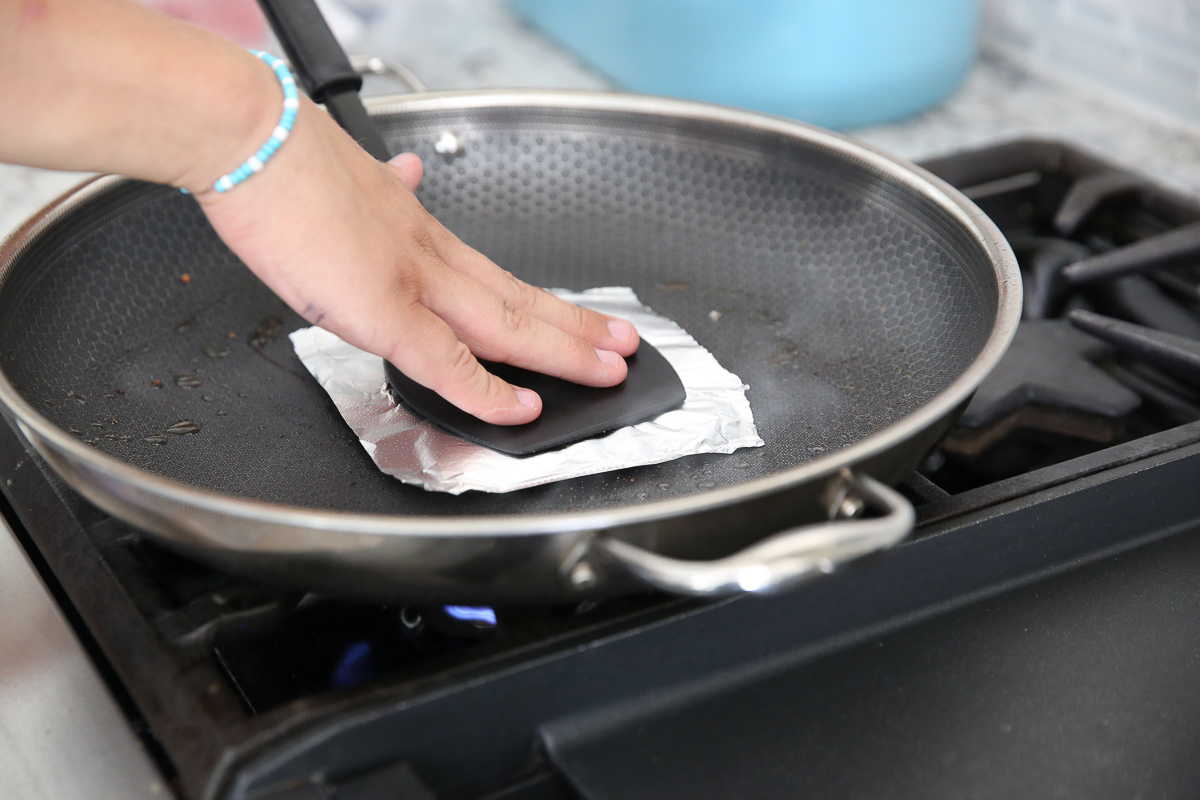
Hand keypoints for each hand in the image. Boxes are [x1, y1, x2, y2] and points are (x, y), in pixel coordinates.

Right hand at [194, 95, 638, 424]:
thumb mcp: (352, 173)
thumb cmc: (280, 160)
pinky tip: (521, 409)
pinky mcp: (383, 308)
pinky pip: (447, 362)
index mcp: (418, 232)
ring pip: (508, 324)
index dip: (542, 303)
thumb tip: (411, 175)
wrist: (250, 137)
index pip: (498, 276)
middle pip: (520, 299)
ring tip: (607, 367)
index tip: (575, 318)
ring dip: (563, 349)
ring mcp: (413, 282)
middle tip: (624, 344)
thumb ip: (390, 187)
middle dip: (577, 326)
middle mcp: (429, 255)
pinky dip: (488, 391)